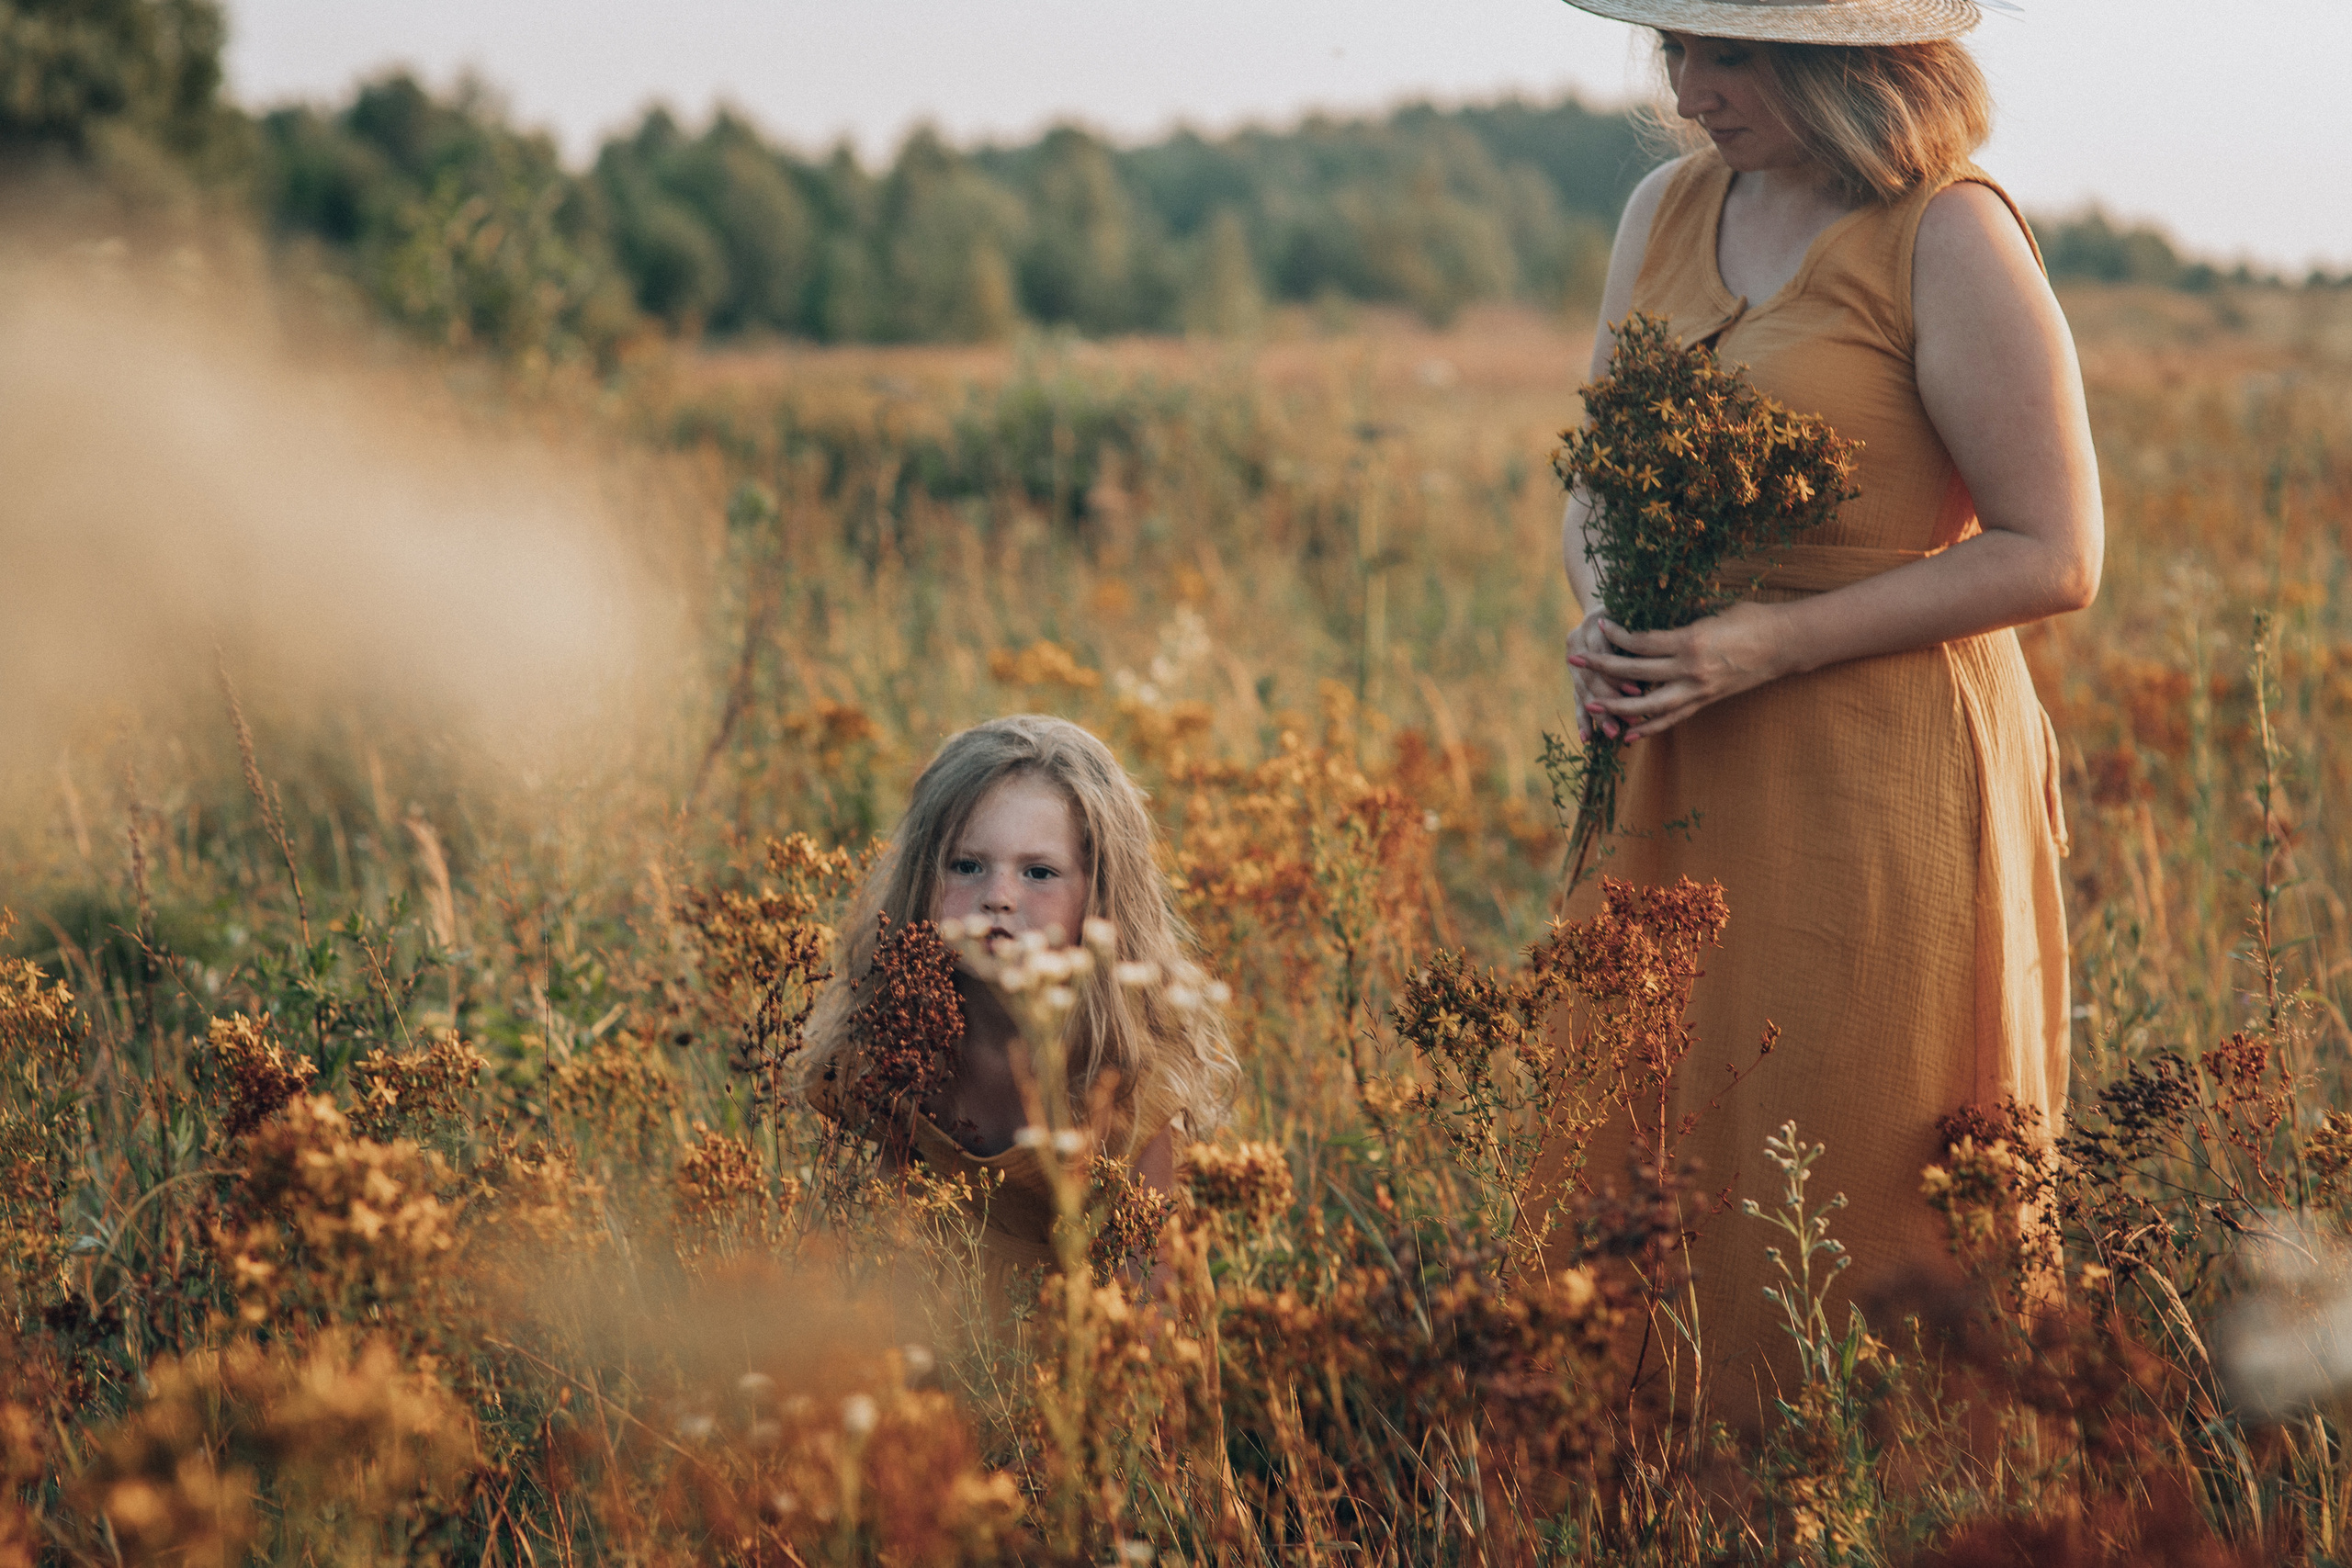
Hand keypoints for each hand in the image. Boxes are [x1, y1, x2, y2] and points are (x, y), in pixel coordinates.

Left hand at [1566, 601, 1792, 740]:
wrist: (1786, 644)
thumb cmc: (1752, 619)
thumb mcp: (1712, 612)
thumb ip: (1681, 622)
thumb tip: (1654, 621)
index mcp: (1691, 641)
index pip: (1642, 642)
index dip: (1617, 635)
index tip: (1600, 626)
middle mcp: (1691, 669)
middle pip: (1636, 671)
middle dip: (1601, 667)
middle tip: (1574, 660)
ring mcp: (1699, 689)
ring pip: (1649, 704)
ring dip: (1618, 704)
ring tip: (1592, 703)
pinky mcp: (1707, 701)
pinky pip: (1673, 718)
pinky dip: (1649, 727)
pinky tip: (1628, 733)